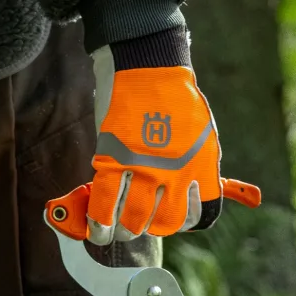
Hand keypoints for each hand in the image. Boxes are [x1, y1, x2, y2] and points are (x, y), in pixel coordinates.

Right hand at [46, 33, 259, 242]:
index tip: (165, 215)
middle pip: (161, 225)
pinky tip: (95, 226)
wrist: (149, 63)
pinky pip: (105, 204)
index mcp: (200, 168)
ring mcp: (144, 169)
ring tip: (109, 230)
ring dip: (119, 231)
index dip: (179, 222)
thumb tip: (183, 192)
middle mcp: (176, 174)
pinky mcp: (114, 160)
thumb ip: (192, 166)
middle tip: (131, 225)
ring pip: (131, 221)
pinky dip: (98, 221)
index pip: (195, 216)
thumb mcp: (199, 134)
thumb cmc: (173, 97)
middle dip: (144, 230)